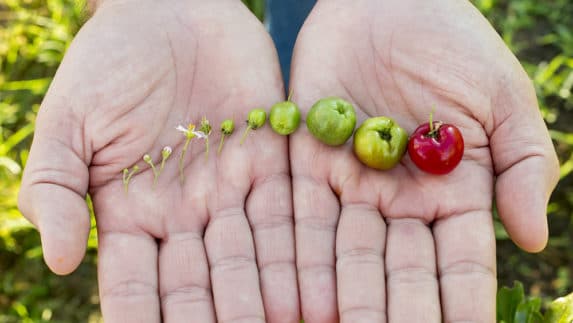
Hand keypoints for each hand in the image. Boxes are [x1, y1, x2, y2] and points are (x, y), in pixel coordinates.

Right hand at [18, 1, 298, 321]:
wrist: (170, 9)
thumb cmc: (109, 61)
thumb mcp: (69, 121)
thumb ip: (55, 188)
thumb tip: (60, 260)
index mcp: (132, 210)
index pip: (136, 280)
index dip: (142, 316)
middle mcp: (185, 210)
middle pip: (200, 280)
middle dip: (214, 317)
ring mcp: (230, 187)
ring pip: (249, 255)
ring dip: (264, 296)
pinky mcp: (271, 160)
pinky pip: (286, 211)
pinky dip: (298, 250)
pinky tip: (309, 285)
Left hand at [289, 0, 558, 320]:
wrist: (390, 2)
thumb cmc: (456, 45)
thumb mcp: (504, 100)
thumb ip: (525, 167)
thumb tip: (530, 239)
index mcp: (452, 193)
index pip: (459, 262)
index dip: (461, 303)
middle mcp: (398, 200)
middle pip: (397, 270)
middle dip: (395, 314)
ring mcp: (350, 184)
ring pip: (346, 254)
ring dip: (341, 299)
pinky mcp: (305, 161)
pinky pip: (300, 215)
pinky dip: (298, 256)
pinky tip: (297, 295)